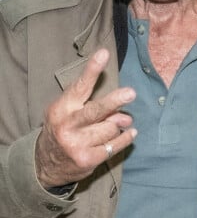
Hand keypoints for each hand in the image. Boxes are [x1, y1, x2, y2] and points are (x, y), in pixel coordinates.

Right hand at [35, 49, 136, 187]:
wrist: (45, 164)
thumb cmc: (64, 128)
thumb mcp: (69, 112)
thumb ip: (95, 106)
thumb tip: (124, 115)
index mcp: (61, 108)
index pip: (80, 86)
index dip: (93, 69)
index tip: (104, 53)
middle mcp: (67, 126)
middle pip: (96, 110)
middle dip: (114, 101)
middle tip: (131, 93)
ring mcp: (76, 144)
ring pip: (111, 128)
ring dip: (118, 125)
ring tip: (114, 125)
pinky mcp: (87, 160)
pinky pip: (115, 145)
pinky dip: (125, 138)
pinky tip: (130, 133)